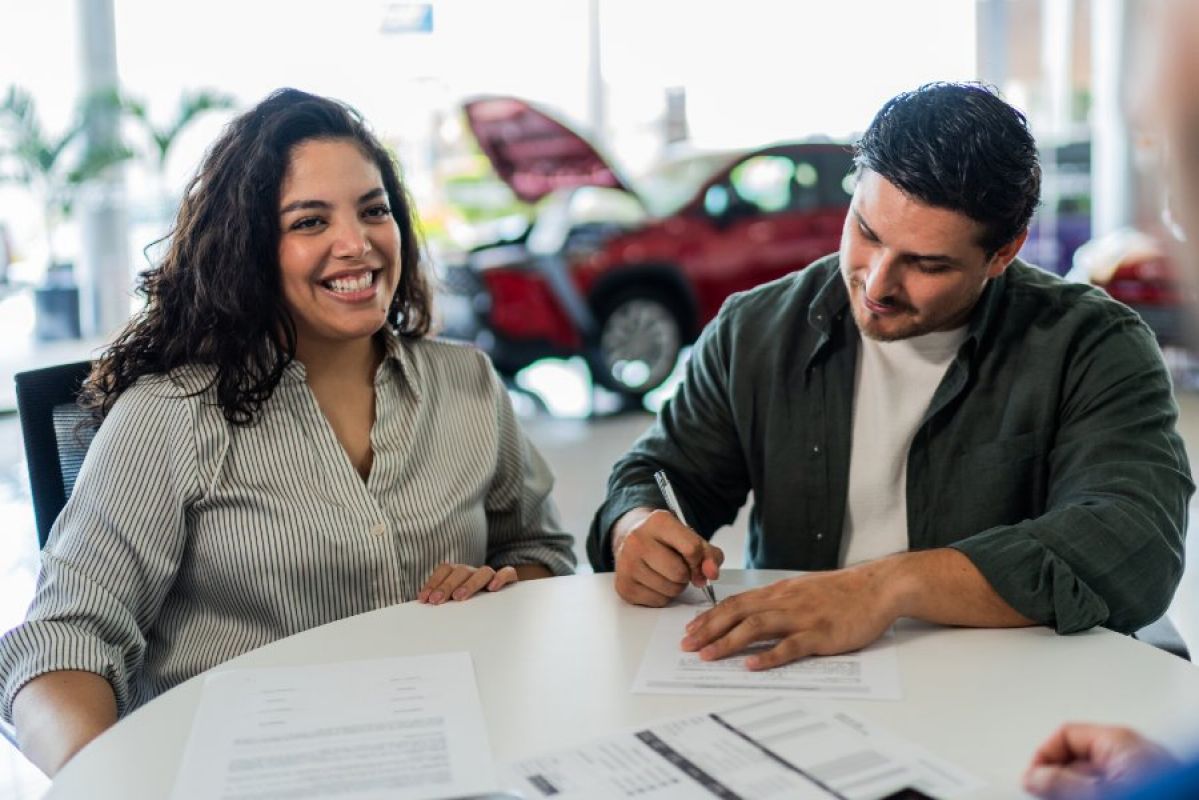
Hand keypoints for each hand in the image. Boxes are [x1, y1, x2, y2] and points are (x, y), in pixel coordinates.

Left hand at [417, 563, 517, 603]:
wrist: (503, 606)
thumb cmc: (471, 607)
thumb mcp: (454, 604)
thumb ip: (441, 603)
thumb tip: (422, 606)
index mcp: (459, 574)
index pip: (445, 570)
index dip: (433, 582)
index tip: (424, 599)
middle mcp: (474, 572)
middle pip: (461, 571)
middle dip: (446, 586)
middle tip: (437, 600)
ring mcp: (492, 576)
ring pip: (483, 572)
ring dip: (469, 584)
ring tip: (459, 598)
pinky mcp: (510, 580)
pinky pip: (508, 572)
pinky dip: (501, 577)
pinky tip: (493, 588)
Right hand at [613, 508, 723, 606]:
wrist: (631, 540)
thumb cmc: (663, 540)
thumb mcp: (690, 538)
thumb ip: (709, 554)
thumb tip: (711, 574)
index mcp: (658, 522)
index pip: (692, 549)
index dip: (699, 561)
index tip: (695, 561)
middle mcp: (638, 540)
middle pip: (679, 573)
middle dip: (685, 575)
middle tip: (678, 567)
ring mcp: (626, 563)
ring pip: (670, 590)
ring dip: (675, 587)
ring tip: (665, 574)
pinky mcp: (623, 585)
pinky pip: (658, 601)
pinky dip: (662, 596)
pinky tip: (654, 582)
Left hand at [680, 565, 896, 668]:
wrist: (878, 587)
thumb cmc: (842, 592)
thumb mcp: (803, 590)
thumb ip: (779, 601)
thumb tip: (753, 613)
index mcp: (779, 592)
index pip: (736, 602)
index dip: (710, 616)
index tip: (691, 630)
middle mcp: (785, 601)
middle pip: (738, 612)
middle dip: (709, 629)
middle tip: (687, 646)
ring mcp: (802, 617)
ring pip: (756, 626)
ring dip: (728, 641)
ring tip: (708, 656)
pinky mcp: (821, 634)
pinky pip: (790, 646)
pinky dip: (769, 656)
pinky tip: (752, 665)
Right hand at [1023, 724, 1176, 798]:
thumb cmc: (1161, 795)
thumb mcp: (1099, 791)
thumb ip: (1062, 783)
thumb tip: (1034, 777)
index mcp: (1119, 741)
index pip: (1065, 735)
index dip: (1043, 756)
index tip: (1032, 781)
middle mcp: (1131, 754)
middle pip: (1077, 758)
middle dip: (1058, 780)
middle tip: (1047, 797)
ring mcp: (1141, 776)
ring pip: (1091, 780)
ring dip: (1075, 792)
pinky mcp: (1146, 792)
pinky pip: (1108, 789)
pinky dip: (1093, 796)